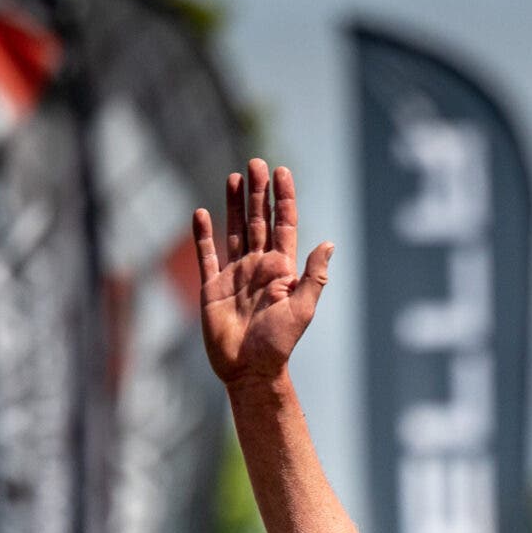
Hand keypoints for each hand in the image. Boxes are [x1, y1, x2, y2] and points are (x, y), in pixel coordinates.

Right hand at [194, 158, 332, 387]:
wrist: (249, 369)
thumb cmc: (278, 344)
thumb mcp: (302, 309)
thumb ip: (314, 277)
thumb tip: (329, 244)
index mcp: (282, 270)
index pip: (284, 226)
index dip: (283, 199)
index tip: (282, 172)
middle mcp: (258, 267)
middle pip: (258, 221)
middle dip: (258, 193)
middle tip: (256, 163)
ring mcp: (234, 275)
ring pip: (235, 231)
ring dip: (235, 205)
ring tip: (234, 177)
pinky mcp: (211, 286)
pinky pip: (206, 256)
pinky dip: (203, 235)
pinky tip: (202, 213)